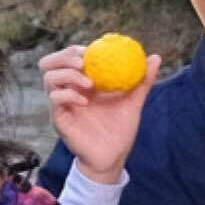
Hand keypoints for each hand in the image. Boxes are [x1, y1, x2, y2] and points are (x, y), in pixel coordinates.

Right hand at [39, 45, 150, 183]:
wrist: (113, 156)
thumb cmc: (121, 129)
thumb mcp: (133, 102)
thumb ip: (142, 80)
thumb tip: (155, 57)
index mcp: (81, 82)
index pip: (68, 58)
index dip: (75, 50)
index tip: (92, 48)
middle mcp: (67, 90)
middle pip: (49, 63)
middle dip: (63, 56)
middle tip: (83, 60)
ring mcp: (61, 104)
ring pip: (48, 78)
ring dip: (67, 74)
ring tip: (89, 83)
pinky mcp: (58, 118)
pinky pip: (54, 99)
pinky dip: (68, 94)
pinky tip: (86, 101)